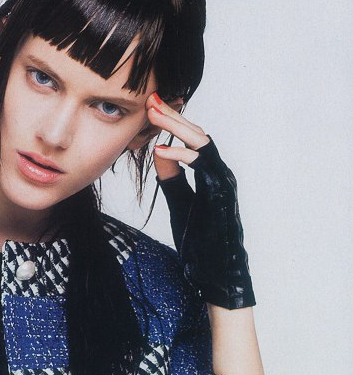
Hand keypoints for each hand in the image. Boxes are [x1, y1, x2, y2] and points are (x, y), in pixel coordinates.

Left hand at [147, 92, 255, 309]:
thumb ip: (173, 178)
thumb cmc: (202, 243)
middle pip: (198, 134)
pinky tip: (161, 149)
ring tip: (154, 115)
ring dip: (178, 127)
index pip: (193, 140)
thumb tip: (160, 151)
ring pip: (204, 143)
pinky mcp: (222, 194)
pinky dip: (182, 156)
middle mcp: (221, 174)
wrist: (217, 274)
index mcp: (211, 175)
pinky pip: (204, 166)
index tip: (151, 108)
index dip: (173, 123)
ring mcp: (224, 182)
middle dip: (173, 116)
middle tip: (151, 100)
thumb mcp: (181, 203)